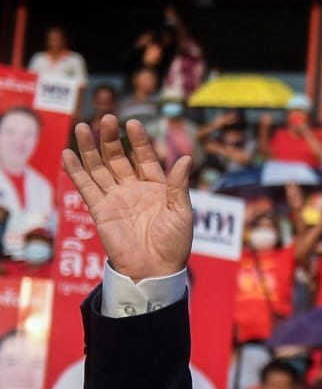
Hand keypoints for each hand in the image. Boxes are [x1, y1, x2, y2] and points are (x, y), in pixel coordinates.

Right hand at [62, 117, 193, 281]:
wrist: (155, 269)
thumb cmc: (174, 244)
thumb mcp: (182, 212)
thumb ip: (179, 185)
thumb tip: (186, 159)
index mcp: (156, 187)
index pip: (145, 157)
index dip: (138, 141)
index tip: (132, 123)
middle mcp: (134, 189)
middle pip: (118, 158)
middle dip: (111, 139)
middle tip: (106, 119)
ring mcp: (115, 198)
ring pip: (99, 168)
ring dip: (90, 148)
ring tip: (83, 127)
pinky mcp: (100, 209)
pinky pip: (85, 186)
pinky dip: (76, 170)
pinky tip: (68, 153)